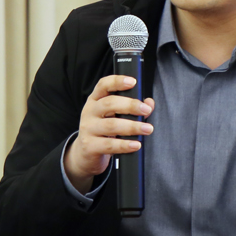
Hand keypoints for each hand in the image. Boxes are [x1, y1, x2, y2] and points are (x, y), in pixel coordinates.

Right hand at [63, 74, 154, 192]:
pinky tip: (136, 144)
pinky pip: (109, 145)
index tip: (132, 82)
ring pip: (111, 125)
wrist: (85, 154)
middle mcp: (89, 112)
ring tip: (147, 129)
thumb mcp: (114, 116)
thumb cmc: (103, 131)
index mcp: (95, 100)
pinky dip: (124, 145)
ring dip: (132, 127)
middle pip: (109, 104)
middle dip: (130, 105)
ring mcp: (87, 129)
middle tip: (146, 110)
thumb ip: (133, 108)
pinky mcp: (89, 146)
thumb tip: (149, 104)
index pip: (103, 85)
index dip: (117, 81)